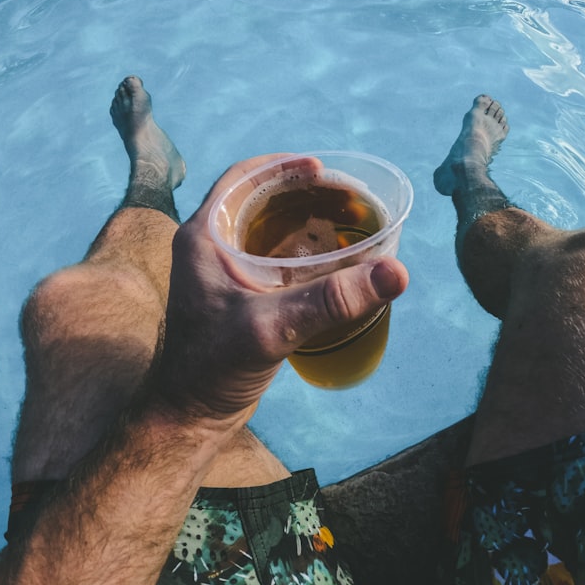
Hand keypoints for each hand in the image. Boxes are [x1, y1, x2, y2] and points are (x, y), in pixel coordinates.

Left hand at [152, 154, 408, 418]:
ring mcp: (225, 276)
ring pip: (270, 231)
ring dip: (308, 223)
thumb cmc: (213, 368)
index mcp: (204, 238)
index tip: (322, 168)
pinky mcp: (240, 300)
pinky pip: (276, 261)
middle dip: (306, 195)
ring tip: (349, 223)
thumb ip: (332, 299)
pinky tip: (335, 263)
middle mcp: (211, 249)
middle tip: (349, 199)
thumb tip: (396, 271)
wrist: (189, 417)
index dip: (282, 166)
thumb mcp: (273, 327)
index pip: (241, 179)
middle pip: (261, 202)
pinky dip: (306, 253)